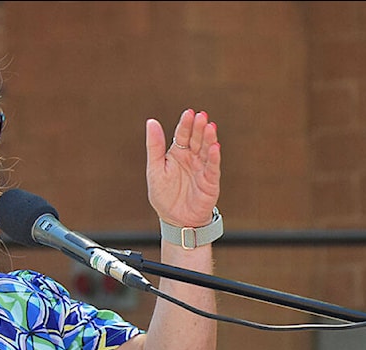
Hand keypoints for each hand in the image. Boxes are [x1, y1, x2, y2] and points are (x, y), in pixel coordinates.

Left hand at [145, 109, 220, 227]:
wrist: (175, 220)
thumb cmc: (164, 196)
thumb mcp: (155, 169)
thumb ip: (154, 146)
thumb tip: (151, 122)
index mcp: (177, 153)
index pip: (183, 135)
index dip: (186, 124)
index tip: (189, 113)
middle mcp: (192, 158)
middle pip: (197, 139)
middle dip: (199, 128)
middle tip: (201, 116)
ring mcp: (202, 169)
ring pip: (207, 150)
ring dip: (209, 138)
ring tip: (210, 127)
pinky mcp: (210, 182)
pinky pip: (212, 168)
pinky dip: (214, 158)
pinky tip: (215, 147)